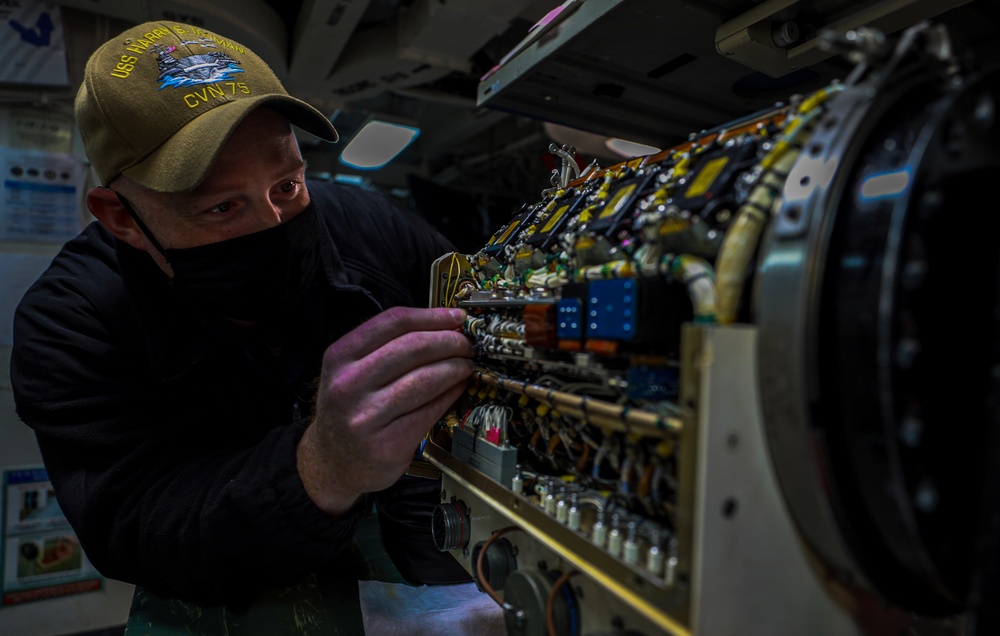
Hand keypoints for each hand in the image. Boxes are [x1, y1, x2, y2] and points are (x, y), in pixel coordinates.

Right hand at [298, 306, 473, 514]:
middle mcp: (348, 384)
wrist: (332, 463)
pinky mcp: (387, 443)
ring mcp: (366, 416)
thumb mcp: (350, 371)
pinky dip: (450, 394)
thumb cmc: (349, 411)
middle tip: (467, 344)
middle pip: (413, 347)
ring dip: (455, 367)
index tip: (456, 316)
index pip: (393, 322)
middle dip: (450, 341)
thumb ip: (386, 347)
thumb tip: (441, 326)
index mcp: (340, 357)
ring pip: (426, 379)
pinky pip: (430, 410)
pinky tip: (458, 388)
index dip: (432, 316)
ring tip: (466, 365)